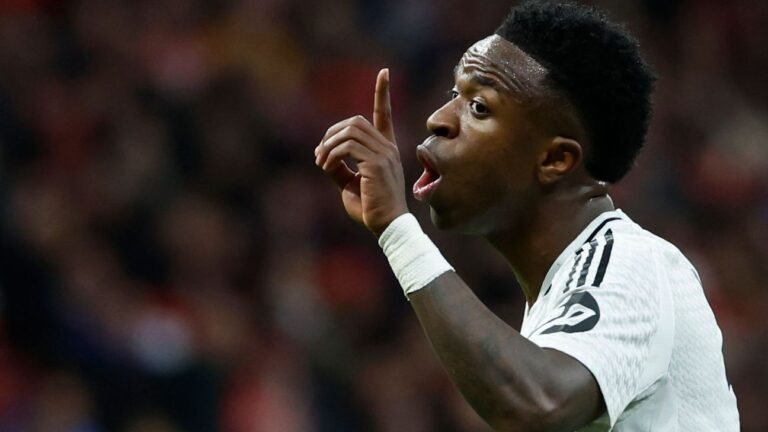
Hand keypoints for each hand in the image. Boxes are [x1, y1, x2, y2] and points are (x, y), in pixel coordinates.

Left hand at [315, 68, 407, 235]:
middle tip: (319, 154)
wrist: (387, 227)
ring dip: (328, 145)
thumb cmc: (370, 209)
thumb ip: (339, 167)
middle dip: (331, 133)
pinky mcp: (376, 164)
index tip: (384, 72)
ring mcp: (384, 154)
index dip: (383, 92)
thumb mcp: (349, 184)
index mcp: (385, 150)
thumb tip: (323, 155)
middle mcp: (387, 148)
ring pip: (350, 131)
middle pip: (355, 121)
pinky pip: (347, 148)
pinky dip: (331, 155)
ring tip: (320, 163)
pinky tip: (326, 167)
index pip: (385, 115)